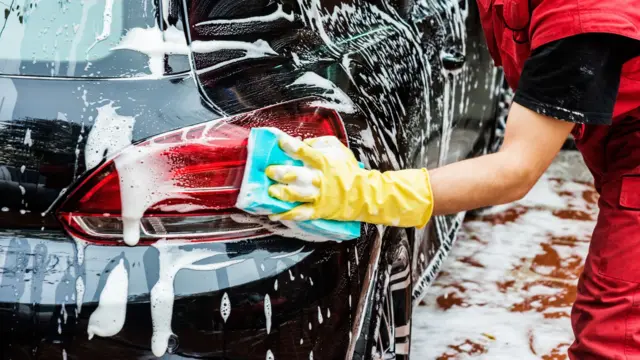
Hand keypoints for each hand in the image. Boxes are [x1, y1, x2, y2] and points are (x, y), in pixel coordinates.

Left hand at [265, 134, 434, 227]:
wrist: (363, 194)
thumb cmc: (347, 169)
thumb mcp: (337, 149)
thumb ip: (319, 143)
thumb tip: (301, 143)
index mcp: (324, 162)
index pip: (306, 152)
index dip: (292, 146)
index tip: (280, 141)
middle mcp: (319, 179)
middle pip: (298, 176)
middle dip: (282, 173)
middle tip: (269, 171)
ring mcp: (318, 197)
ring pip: (297, 195)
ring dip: (282, 193)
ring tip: (271, 191)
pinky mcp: (318, 211)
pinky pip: (300, 214)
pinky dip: (286, 215)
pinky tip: (274, 214)